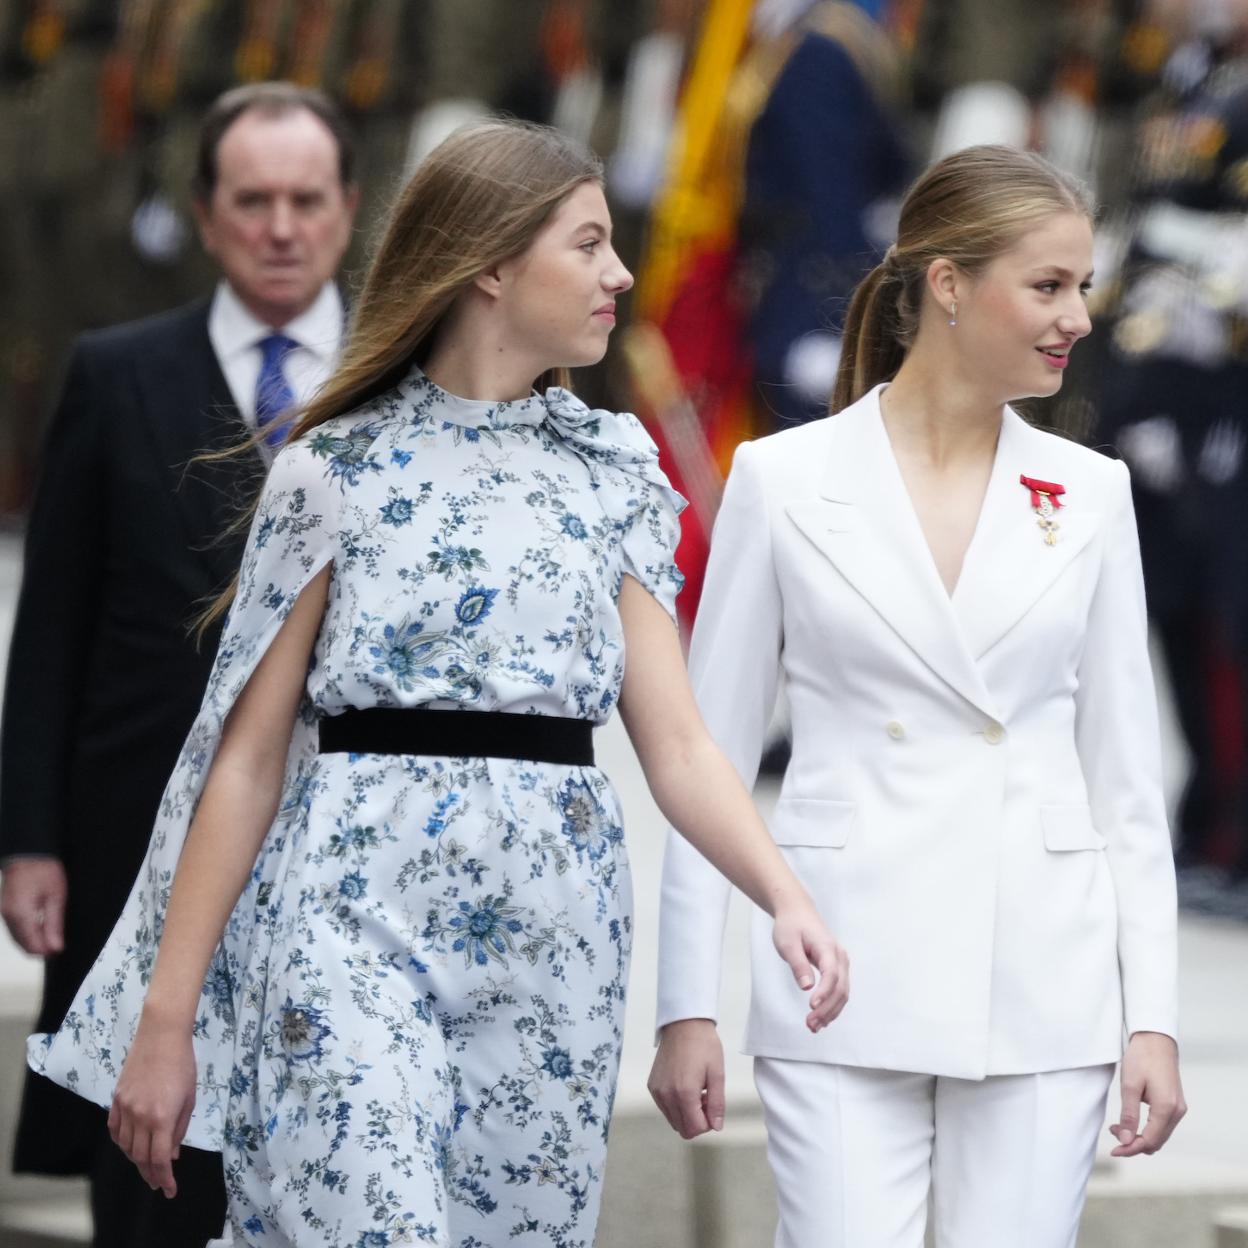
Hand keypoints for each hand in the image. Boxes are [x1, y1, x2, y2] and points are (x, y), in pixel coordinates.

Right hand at [0, 857, 66, 954]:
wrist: (28, 853)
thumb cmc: (43, 869)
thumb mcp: (56, 896)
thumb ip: (54, 924)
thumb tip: (55, 946)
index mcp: (21, 914)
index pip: (32, 945)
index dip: (47, 951)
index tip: (59, 949)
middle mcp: (8, 916)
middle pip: (23, 944)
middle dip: (40, 947)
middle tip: (58, 943)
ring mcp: (5, 913)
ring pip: (18, 939)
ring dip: (33, 941)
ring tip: (52, 935)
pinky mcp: (6, 910)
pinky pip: (15, 929)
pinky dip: (27, 933)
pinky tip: (40, 929)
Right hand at [108, 1013, 196, 1197]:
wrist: (161, 1036)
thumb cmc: (183, 1063)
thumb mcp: (189, 1098)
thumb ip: (179, 1128)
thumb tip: (171, 1154)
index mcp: (162, 1117)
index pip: (159, 1159)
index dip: (164, 1178)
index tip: (169, 1189)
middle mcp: (140, 1117)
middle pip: (140, 1157)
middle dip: (150, 1174)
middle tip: (159, 1183)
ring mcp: (125, 1108)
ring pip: (125, 1146)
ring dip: (136, 1160)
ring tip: (146, 1166)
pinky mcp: (116, 1099)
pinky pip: (114, 1130)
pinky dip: (120, 1143)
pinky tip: (129, 1146)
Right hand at [649, 1018, 724, 1138]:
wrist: (683, 1023)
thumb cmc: (704, 1045)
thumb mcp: (717, 1074)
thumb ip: (717, 1104)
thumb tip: (716, 1127)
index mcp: (684, 1093)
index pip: (695, 1129)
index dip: (709, 1123)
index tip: (712, 1104)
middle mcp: (666, 1096)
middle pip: (683, 1129)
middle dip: (697, 1120)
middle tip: (705, 1098)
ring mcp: (657, 1091)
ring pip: (673, 1120)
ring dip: (686, 1114)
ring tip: (695, 1091)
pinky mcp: (652, 1086)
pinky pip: (664, 1108)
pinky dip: (675, 1105)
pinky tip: (683, 1086)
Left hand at [770, 901, 849, 1031]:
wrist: (797, 912)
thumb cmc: (791, 926)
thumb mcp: (788, 943)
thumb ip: (798, 964)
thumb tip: (807, 987)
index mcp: (827, 948)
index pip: (831, 974)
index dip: (824, 992)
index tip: (812, 1006)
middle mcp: (839, 956)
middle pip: (840, 988)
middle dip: (826, 1008)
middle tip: (810, 1024)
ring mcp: (840, 963)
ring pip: (842, 992)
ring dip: (830, 1012)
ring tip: (813, 1027)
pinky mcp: (837, 969)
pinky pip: (839, 990)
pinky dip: (832, 1006)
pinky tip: (822, 1020)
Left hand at [1110, 1031, 1185, 1156]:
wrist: (1156, 1040)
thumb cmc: (1141, 1058)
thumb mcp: (1129, 1085)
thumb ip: (1129, 1114)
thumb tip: (1125, 1140)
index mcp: (1166, 1108)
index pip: (1149, 1140)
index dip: (1131, 1148)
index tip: (1113, 1151)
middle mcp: (1177, 1112)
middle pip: (1156, 1141)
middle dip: (1134, 1143)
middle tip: (1112, 1133)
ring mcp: (1178, 1108)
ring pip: (1160, 1135)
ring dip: (1140, 1136)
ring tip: (1117, 1127)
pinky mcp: (1175, 1104)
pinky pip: (1162, 1125)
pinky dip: (1147, 1128)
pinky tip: (1130, 1120)